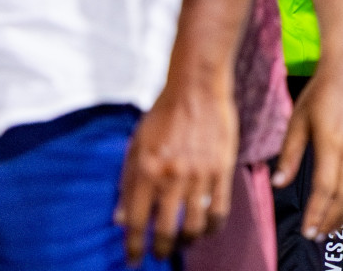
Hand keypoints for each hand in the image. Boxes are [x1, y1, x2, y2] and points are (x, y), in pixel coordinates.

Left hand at [115, 77, 235, 265]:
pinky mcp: (222, 170)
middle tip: (159, 255)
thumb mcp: (136, 147)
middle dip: (161, 249)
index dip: (134, 247)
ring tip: (184, 242)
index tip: (134, 260)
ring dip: (187, 241)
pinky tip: (208, 230)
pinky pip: (220, 209)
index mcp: (146, 172)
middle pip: (166, 229)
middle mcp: (172, 177)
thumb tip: (121, 218)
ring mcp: (200, 175)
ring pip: (195, 224)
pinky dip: (213, 226)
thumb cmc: (163, 115)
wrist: (197, 89)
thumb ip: (128, 184)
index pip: (137, 222)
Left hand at [272, 53, 342, 240]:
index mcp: (332, 141)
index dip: (317, 213)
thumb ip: (289, 153)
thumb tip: (278, 183)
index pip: (326, 188)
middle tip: (318, 235)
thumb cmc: (322, 89)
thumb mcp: (298, 118)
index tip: (308, 231)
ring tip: (334, 226)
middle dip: (333, 220)